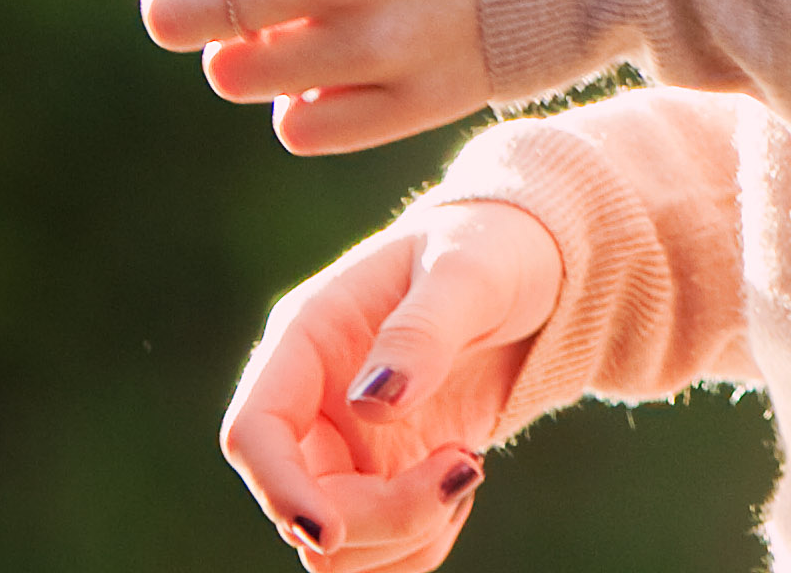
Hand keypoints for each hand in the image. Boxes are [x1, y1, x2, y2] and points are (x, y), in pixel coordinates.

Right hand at [223, 201, 556, 567]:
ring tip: (468, 461)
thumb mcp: (470, 271)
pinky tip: (464, 476)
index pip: (254, 432)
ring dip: (405, 533)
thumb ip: (422, 329)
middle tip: (466, 465)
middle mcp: (312, 404)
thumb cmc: (494, 249)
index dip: (279, 490)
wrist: (536, 271)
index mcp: (305, 338)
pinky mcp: (384, 479)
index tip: (328, 530)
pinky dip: (423, 539)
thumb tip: (372, 403)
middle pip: (301, 504)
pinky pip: (381, 549)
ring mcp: (345, 448)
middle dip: (379, 516)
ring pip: (336, 545)